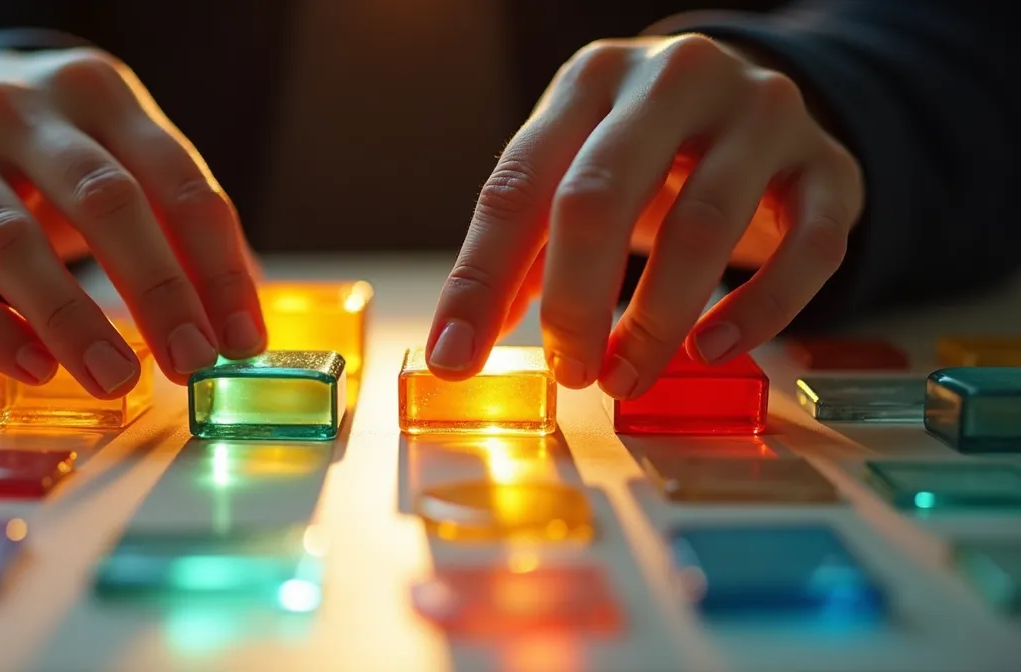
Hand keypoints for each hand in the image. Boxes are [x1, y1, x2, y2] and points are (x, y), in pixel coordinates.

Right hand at [0, 48, 264, 395]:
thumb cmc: (48, 158)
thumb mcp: (117, 158)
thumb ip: (176, 224)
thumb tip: (241, 318)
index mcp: (95, 92)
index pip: (175, 178)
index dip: (216, 264)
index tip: (243, 338)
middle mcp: (18, 111)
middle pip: (103, 200)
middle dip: (157, 289)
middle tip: (190, 360)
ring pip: (11, 241)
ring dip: (71, 319)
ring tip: (115, 379)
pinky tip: (33, 369)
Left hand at [426, 34, 862, 397]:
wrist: (751, 108)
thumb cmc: (641, 157)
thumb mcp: (571, 180)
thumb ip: (519, 257)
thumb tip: (461, 348)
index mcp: (590, 80)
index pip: (517, 184)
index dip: (480, 280)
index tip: (457, 359)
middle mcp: (674, 79)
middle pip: (601, 197)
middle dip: (573, 303)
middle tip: (568, 372)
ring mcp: (761, 113)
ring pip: (704, 226)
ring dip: (656, 320)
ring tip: (625, 377)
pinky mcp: (831, 165)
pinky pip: (809, 247)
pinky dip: (761, 310)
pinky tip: (712, 351)